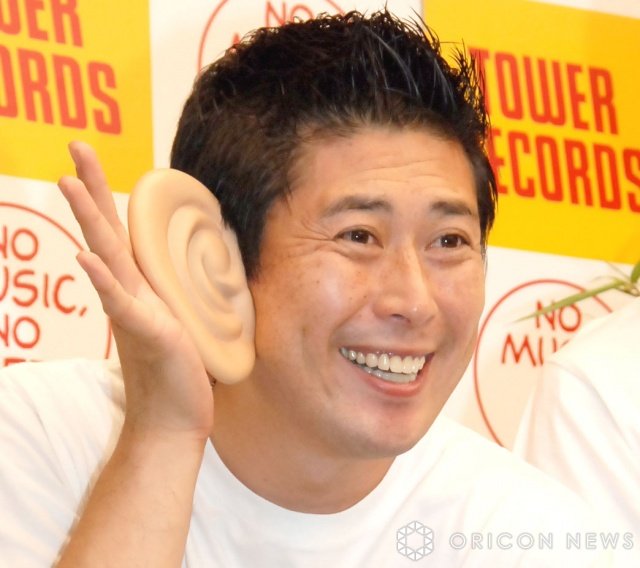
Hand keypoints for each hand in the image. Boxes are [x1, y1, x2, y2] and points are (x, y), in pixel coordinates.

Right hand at [58, 142, 213, 440]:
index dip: (108, 197)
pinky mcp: (148, 336)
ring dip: (89, 221)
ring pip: (109, 259)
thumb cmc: (178, 373)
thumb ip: (172, 296)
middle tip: (75, 146)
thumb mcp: (180, 322)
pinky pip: (122, 305)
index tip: (94, 161)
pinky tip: (87, 257)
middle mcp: (131, 295)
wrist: (173, 421)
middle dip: (92, 189)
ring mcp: (134, 314)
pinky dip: (103, 282)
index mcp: (141, 288)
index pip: (122, 234)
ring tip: (67, 183)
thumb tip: (184, 274)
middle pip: (108, 233)